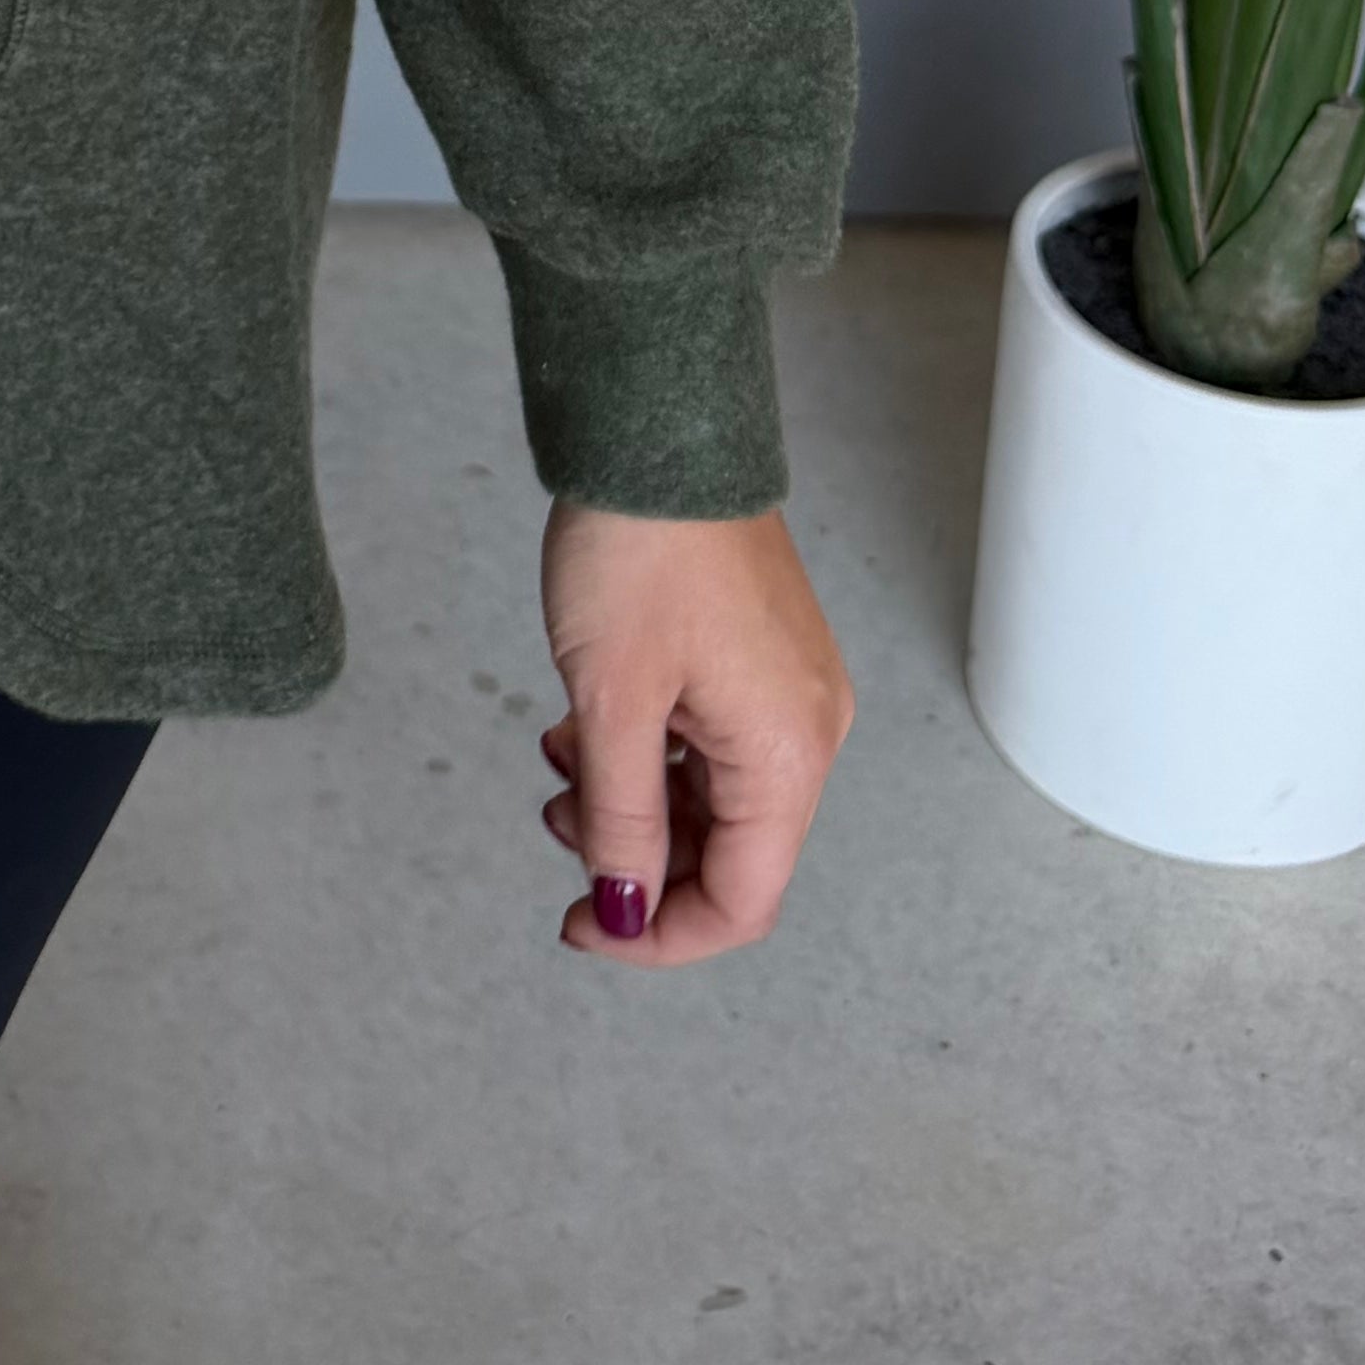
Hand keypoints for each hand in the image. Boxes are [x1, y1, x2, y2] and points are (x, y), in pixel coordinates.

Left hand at [538, 499, 852, 964]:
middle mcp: (808, 732)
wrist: (658, 430)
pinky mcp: (761, 658)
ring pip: (713, 798)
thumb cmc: (639, 556)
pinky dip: (650, 755)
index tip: (579, 926)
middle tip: (556, 822)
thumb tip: (624, 911)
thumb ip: (620, 822)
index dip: (658, 934)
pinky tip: (587, 727)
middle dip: (639, 860)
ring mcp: (788, 692)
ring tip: (561, 763)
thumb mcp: (611, 705)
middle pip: (731, 853)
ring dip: (635, 804)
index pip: (742, 901)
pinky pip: (711, 743)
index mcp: (789, 756)